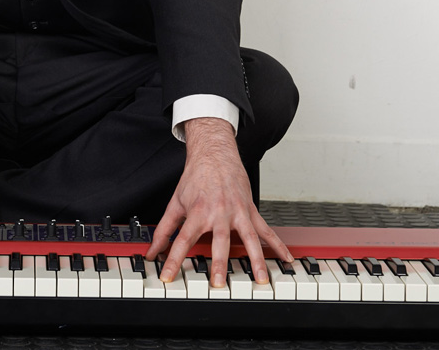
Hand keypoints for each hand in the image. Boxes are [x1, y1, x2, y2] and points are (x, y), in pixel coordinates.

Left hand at [146, 117, 291, 286]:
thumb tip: (152, 251)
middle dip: (219, 265)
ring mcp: (238, 213)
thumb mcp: (175, 203)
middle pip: (219, 243)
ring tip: (261, 279)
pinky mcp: (250, 211)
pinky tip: (286, 258)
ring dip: (256, 260)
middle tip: (219, 284)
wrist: (215, 155)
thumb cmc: (195, 179)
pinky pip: (266, 231)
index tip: (167, 275)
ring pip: (249, 239)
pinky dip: (278, 245)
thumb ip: (164, 229)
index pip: (182, 240)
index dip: (173, 259)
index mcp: (198, 212)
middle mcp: (219, 214)